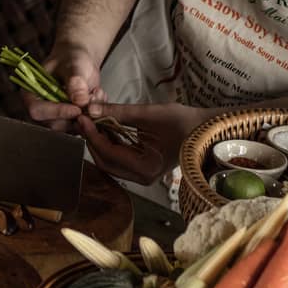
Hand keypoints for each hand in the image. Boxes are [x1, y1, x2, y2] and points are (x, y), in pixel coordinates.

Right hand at [23, 44, 105, 131]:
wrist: (80, 61)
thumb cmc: (71, 58)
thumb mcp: (73, 65)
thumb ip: (75, 81)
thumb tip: (80, 100)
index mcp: (31, 93)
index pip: (37, 110)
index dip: (56, 112)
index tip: (76, 108)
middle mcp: (41, 108)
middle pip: (53, 124)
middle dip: (76, 116)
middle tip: (92, 101)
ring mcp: (55, 116)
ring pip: (70, 128)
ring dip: (88, 115)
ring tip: (95, 93)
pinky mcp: (69, 120)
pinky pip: (82, 126)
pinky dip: (94, 115)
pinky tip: (96, 97)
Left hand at [78, 101, 214, 183]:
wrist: (205, 130)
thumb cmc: (183, 121)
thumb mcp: (149, 113)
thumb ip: (118, 112)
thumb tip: (89, 109)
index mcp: (145, 168)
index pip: (109, 152)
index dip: (92, 134)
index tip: (82, 116)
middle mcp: (142, 178)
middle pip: (105, 161)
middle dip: (92, 140)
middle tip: (83, 118)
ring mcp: (142, 176)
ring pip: (109, 162)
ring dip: (99, 142)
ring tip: (91, 121)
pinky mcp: (142, 170)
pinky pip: (118, 160)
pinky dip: (109, 145)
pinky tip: (104, 128)